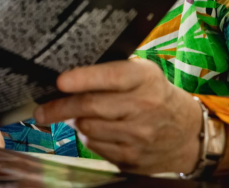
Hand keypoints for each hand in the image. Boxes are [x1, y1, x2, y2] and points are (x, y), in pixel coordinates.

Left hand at [34, 59, 200, 174]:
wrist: (187, 133)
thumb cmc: (153, 94)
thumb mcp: (140, 73)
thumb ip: (109, 70)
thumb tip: (64, 71)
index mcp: (145, 78)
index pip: (112, 77)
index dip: (83, 79)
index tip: (60, 82)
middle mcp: (144, 106)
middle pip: (91, 107)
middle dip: (60, 108)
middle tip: (40, 111)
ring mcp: (139, 135)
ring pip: (88, 128)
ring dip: (75, 122)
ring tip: (76, 115)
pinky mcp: (133, 158)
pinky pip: (95, 146)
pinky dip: (88, 137)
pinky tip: (95, 129)